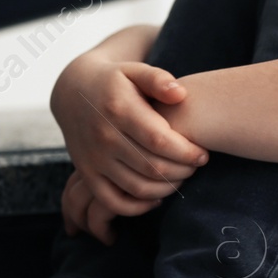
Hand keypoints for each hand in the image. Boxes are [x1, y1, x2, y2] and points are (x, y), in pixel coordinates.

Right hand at [50, 53, 208, 230]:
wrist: (73, 92)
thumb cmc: (115, 81)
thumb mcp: (134, 70)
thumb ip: (158, 79)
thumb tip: (180, 94)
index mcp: (119, 110)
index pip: (159, 141)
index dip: (186, 152)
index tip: (203, 154)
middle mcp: (103, 137)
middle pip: (152, 167)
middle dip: (182, 171)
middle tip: (196, 166)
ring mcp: (93, 159)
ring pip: (137, 187)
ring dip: (167, 189)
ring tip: (182, 178)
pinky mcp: (87, 175)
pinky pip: (113, 202)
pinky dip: (139, 207)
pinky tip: (157, 197)